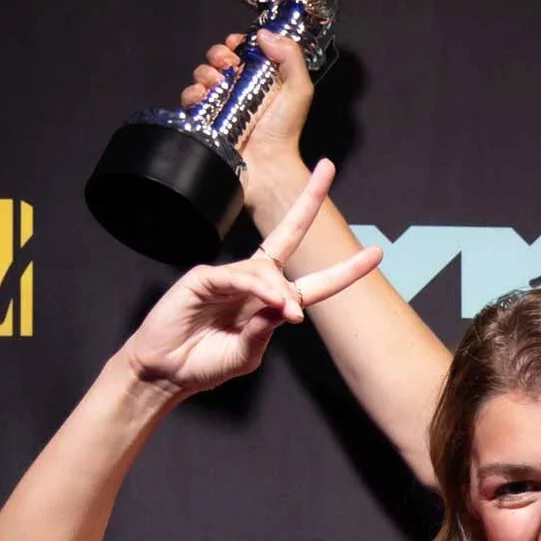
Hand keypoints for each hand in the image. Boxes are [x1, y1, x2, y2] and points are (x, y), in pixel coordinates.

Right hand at [116, 159, 380, 402]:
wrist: (165, 373)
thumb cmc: (203, 364)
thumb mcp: (246, 355)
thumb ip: (266, 330)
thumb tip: (290, 306)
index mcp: (270, 303)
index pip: (314, 283)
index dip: (344, 269)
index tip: (375, 253)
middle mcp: (253, 283)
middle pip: (287, 234)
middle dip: (308, 202)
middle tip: (328, 167)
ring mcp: (228, 277)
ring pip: (266, 268)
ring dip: (279, 289)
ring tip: (284, 310)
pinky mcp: (203, 278)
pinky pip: (237, 275)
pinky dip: (256, 286)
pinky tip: (268, 299)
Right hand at [180, 30, 312, 209]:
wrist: (266, 165)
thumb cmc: (285, 130)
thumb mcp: (299, 88)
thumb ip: (290, 56)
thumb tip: (263, 33)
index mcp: (260, 77)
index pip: (242, 49)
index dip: (237, 43)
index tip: (238, 44)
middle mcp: (239, 87)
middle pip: (218, 58)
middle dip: (219, 54)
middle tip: (228, 64)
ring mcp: (220, 103)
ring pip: (202, 74)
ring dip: (205, 72)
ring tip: (217, 83)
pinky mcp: (205, 119)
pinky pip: (190, 98)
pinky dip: (192, 93)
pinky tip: (203, 96)